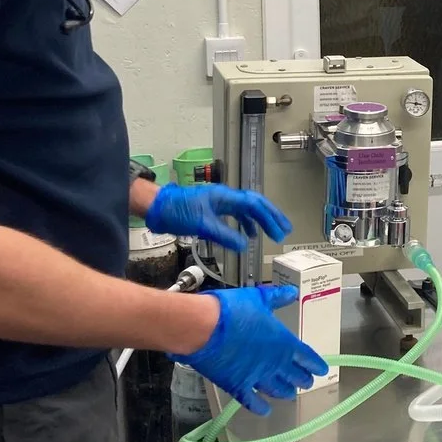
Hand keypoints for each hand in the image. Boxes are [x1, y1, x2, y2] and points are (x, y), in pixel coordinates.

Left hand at [145, 184, 290, 251]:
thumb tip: (244, 244)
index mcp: (225, 197)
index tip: (279, 232)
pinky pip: (235, 215)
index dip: (269, 218)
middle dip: (271, 216)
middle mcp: (225, 197)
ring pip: (246, 209)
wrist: (156, 207)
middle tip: (285, 229)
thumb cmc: (176, 211)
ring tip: (271, 232)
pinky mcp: (211, 210)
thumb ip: (224, 235)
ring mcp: (218, 203)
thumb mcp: (202, 225)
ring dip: (260, 220)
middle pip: (255, 204)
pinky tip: (246, 235)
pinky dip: (245, 224)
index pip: (254, 205)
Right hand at [171, 284, 328, 415]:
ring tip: (291, 394)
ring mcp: (256, 377)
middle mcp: (274, 363)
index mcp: (283, 342)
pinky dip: (259, 407)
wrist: (203, 327)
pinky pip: (251, 401)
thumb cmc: (232, 310)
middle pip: (294, 375)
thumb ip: (277, 298)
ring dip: (286, 392)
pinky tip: (265, 410)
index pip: (306, 356)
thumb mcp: (259, 298)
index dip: (315, 364)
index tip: (322, 370)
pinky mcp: (236, 386)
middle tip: (308, 382)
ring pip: (277, 390)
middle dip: (302, 379)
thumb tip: (293, 292)